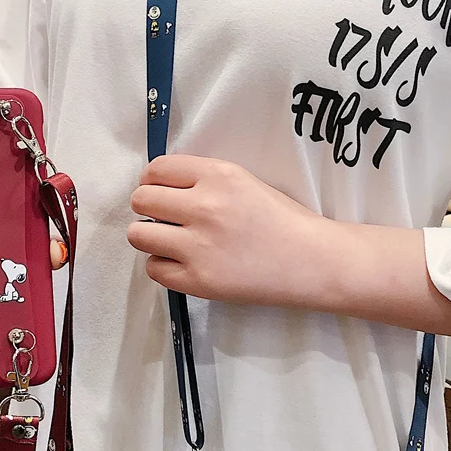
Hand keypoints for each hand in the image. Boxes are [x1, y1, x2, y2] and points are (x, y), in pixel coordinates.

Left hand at [127, 155, 332, 306]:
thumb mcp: (245, 181)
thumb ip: (204, 180)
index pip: (157, 169)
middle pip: (141, 200)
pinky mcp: (199, 281)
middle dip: (148, 208)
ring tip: (171, 242)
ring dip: (150, 237)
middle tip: (165, 218)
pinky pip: (154, 269)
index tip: (160, 191)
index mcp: (219, 176)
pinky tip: (184, 263)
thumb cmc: (283, 221)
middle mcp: (205, 207)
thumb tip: (159, 187)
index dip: (153, 181)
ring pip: (139, 235)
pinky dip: (164, 266)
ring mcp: (199, 246)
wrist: (312, 261)